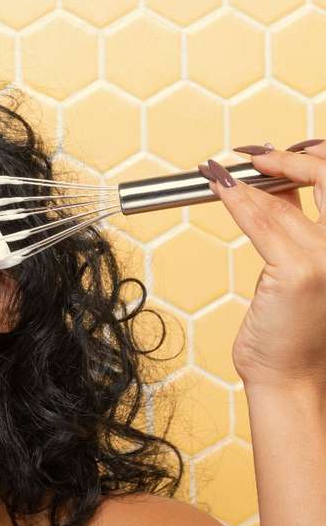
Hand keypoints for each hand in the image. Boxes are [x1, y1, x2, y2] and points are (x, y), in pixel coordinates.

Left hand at [200, 142, 325, 391]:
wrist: (291, 374)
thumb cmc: (294, 326)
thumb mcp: (301, 266)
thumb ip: (296, 225)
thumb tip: (277, 185)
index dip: (309, 157)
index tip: (280, 151)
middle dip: (287, 158)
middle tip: (253, 155)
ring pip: (281, 202)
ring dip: (245, 180)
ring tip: (217, 172)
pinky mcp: (299, 271)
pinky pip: (260, 222)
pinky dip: (235, 199)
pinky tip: (218, 187)